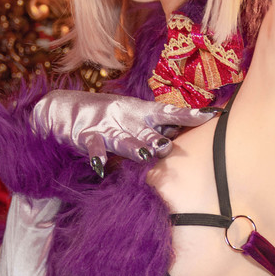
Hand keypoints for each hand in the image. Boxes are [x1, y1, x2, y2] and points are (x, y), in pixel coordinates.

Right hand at [32, 91, 214, 177]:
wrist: (62, 109)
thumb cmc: (104, 119)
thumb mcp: (131, 122)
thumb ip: (152, 130)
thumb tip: (181, 137)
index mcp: (141, 113)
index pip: (170, 113)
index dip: (190, 115)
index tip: (212, 114)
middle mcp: (127, 119)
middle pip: (149, 130)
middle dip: (161, 139)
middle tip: (171, 146)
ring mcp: (107, 127)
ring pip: (124, 140)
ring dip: (134, 147)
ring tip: (145, 155)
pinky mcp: (86, 136)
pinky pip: (93, 148)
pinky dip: (97, 156)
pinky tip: (100, 166)